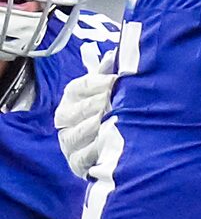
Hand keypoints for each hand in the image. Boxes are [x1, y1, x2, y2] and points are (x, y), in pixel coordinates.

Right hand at [55, 51, 116, 177]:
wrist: (111, 152)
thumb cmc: (111, 115)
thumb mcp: (109, 93)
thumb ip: (109, 76)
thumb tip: (115, 55)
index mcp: (72, 97)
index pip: (79, 86)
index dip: (99, 83)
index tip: (117, 81)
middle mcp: (65, 119)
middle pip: (76, 110)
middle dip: (98, 105)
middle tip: (117, 102)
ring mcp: (68, 142)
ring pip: (75, 134)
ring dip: (94, 127)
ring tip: (113, 121)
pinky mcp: (75, 164)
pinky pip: (81, 158)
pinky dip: (94, 151)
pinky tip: (108, 143)